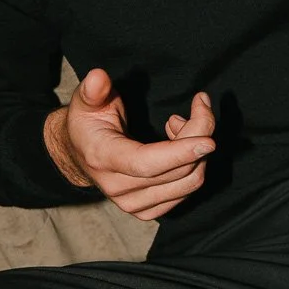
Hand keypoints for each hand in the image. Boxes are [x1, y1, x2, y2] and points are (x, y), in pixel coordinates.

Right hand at [44, 68, 215, 220]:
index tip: (208, 140)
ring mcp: (133, 204)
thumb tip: (98, 77)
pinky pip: (187, 190)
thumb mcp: (85, 102)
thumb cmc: (88, 123)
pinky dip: (193, 165)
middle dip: (199, 133)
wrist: (80, 155)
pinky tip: (178, 145)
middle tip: (200, 104)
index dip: (180, 153)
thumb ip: (93, 90)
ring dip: (197, 150)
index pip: (146, 163)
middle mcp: (118, 188)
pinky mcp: (147, 211)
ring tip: (180, 124)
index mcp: (103, 159)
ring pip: (189, 182)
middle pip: (177, 170)